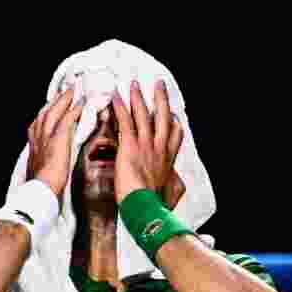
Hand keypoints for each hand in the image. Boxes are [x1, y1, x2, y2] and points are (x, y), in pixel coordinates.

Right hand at [26, 88, 85, 199]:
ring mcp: (47, 134)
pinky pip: (67, 118)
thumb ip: (45, 159)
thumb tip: (49, 160)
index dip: (47, 113)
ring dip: (63, 100)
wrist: (42, 186)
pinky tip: (80, 105)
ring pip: (54, 111)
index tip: (52, 106)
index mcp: (34, 143)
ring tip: (72, 92)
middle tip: (64, 92)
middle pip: (45, 112)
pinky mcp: (58, 137)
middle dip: (54, 101)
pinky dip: (73, 110)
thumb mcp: (40, 168)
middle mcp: (38, 135)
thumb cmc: (42, 182)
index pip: (39, 122)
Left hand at [110, 80, 184, 205]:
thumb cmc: (157, 205)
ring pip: (143, 115)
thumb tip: (176, 183)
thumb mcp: (172, 195)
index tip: (173, 114)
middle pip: (163, 117)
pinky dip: (120, 108)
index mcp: (168, 160)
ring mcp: (145, 145)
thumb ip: (174, 185)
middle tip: (158, 84)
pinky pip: (125, 121)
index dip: (174, 123)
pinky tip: (115, 97)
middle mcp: (159, 148)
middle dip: (160, 99)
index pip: (175, 136)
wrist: (146, 208)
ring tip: (134, 83)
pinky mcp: (130, 146)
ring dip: (138, 97)